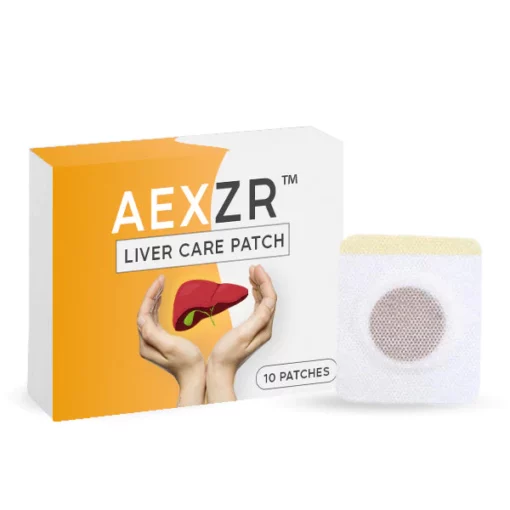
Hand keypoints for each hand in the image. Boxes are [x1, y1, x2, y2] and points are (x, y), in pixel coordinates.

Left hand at [137, 275, 205, 406]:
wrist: (195, 376)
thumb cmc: (187, 362)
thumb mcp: (171, 347)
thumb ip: (154, 334)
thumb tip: (143, 320)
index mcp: (147, 342)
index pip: (144, 313)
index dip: (151, 296)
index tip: (160, 282)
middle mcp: (147, 341)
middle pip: (145, 312)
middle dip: (152, 294)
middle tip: (161, 279)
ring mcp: (153, 341)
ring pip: (149, 315)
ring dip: (154, 299)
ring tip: (161, 286)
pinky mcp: (160, 341)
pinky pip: (155, 319)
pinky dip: (157, 307)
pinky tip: (161, 301)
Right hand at [207, 265, 276, 402]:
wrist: (218, 369)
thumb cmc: (227, 354)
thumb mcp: (243, 334)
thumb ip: (258, 317)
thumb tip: (269, 301)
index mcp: (264, 327)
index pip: (270, 299)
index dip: (264, 282)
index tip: (256, 269)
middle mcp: (264, 326)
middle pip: (269, 298)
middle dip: (263, 280)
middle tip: (254, 267)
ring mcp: (258, 327)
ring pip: (264, 301)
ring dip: (260, 285)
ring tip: (252, 273)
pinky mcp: (251, 327)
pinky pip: (258, 306)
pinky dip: (255, 294)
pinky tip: (251, 289)